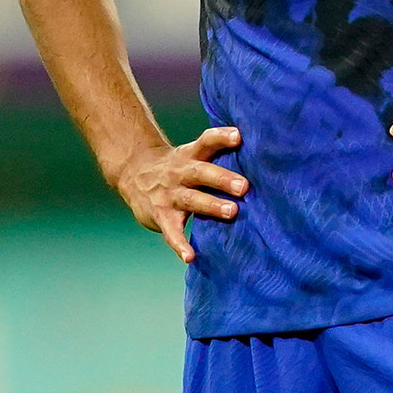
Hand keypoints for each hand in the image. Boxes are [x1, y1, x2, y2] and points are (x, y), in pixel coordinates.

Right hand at [111, 126, 246, 262]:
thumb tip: (260, 160)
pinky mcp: (161, 216)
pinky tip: (190, 257)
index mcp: (189, 155)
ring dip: (211, 206)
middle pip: (201, 172)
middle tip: (245, 186)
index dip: (221, 138)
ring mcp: (169, 195)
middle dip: (223, 179)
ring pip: (191, 199)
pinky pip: (171, 232)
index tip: (238, 136)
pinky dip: (180, 245)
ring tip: (232, 212)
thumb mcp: (191, 154)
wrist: (133, 172)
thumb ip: (217, 156)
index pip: (206, 142)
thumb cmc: (177, 166)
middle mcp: (179, 173)